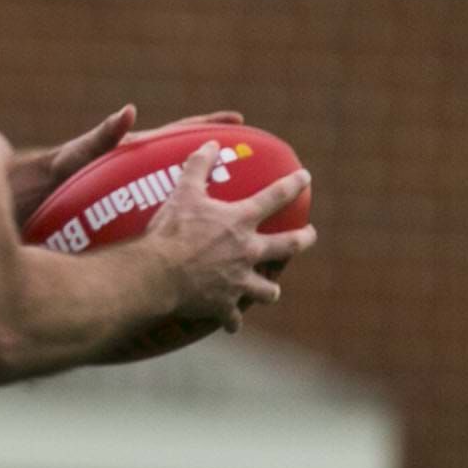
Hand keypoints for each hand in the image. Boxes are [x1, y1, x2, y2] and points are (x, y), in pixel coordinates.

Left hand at [5, 103, 242, 225]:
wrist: (3, 207)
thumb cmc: (31, 181)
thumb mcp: (66, 160)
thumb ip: (95, 140)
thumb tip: (126, 113)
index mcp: (122, 158)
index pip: (172, 136)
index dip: (204, 128)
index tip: (238, 120)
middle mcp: (127, 177)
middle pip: (182, 169)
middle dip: (216, 169)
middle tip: (255, 173)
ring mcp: (122, 201)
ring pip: (171, 202)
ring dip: (200, 208)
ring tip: (235, 219)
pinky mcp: (111, 223)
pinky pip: (149, 229)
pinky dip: (169, 237)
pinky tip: (187, 257)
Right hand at [138, 140, 313, 334]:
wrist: (158, 274)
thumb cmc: (169, 231)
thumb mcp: (182, 193)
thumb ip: (197, 167)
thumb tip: (211, 144)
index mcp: (241, 222)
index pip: (276, 197)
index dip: (293, 184)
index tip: (305, 177)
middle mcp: (248, 251)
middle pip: (289, 245)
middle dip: (303, 239)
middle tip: (309, 235)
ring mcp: (239, 280)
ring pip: (268, 289)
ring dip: (269, 289)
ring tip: (270, 290)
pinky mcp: (224, 305)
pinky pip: (233, 317)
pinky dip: (232, 320)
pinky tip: (232, 324)